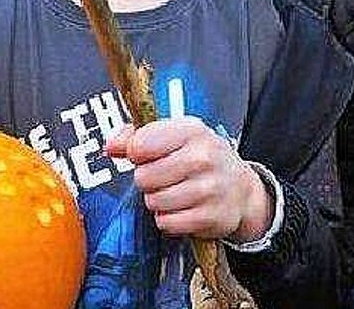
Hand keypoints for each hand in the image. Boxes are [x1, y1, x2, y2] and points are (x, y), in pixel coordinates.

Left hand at [105, 117, 271, 240]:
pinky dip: (169, 220)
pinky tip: (183, 208)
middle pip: (144, 177)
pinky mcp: (210, 217)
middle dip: (147, 180)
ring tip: (175, 192)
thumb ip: (138, 136)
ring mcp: (209, 188)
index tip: (145, 155)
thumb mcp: (175, 136)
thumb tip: (112, 146)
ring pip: (154, 202)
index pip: (141, 143)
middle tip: (163, 177)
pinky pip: (167, 223)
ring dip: (158, 201)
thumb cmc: (202, 159)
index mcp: (191, 130)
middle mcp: (203, 157)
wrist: (241, 188)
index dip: (136, 152)